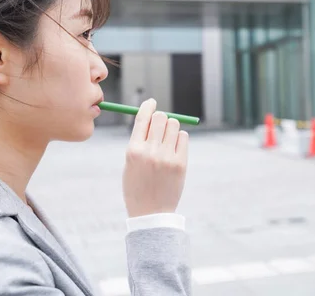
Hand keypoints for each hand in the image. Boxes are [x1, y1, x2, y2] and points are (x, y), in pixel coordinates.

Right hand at [123, 98, 188, 217]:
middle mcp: (150, 151)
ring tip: (166, 141)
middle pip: (160, 118)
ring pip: (174, 125)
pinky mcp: (180, 163)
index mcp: (133, 150)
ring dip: (171, 128)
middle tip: (159, 126)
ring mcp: (167, 157)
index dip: (148, 106)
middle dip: (160, 118)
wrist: (150, 213)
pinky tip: (174, 149)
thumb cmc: (137, 186)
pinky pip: (183, 138)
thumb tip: (151, 116)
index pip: (142, 118)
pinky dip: (179, 139)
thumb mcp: (130, 163)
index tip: (152, 102)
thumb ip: (139, 140)